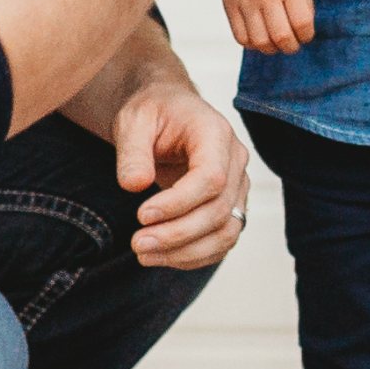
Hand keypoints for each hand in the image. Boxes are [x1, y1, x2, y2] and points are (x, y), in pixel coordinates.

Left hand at [109, 74, 253, 271]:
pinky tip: (163, 256)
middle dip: (177, 234)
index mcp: (215, 133)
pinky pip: (222, 241)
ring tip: (145, 255)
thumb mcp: (133, 121)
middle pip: (219, 210)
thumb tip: (135, 186)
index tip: (141, 215)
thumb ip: (132, 151)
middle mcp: (235, 160)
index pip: (211, 177)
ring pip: (226, 232)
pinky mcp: (230, 206)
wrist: (168, 112)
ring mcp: (237, 185)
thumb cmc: (154, 112)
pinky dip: (194, 255)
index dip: (178, 203)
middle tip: (137, 243)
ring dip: (186, 251)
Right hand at [215, 0, 314, 55]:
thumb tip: (304, 34)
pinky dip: (253, 44)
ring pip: (260, 41)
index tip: (305, 35)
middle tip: (292, 44)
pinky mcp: (230, 7)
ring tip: (276, 43)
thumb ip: (305, 4)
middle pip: (281, 36)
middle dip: (291, 47)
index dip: (307, 35)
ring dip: (272, 49)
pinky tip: (260, 36)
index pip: (302, 22)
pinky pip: (241, 38)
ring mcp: (245, 1)